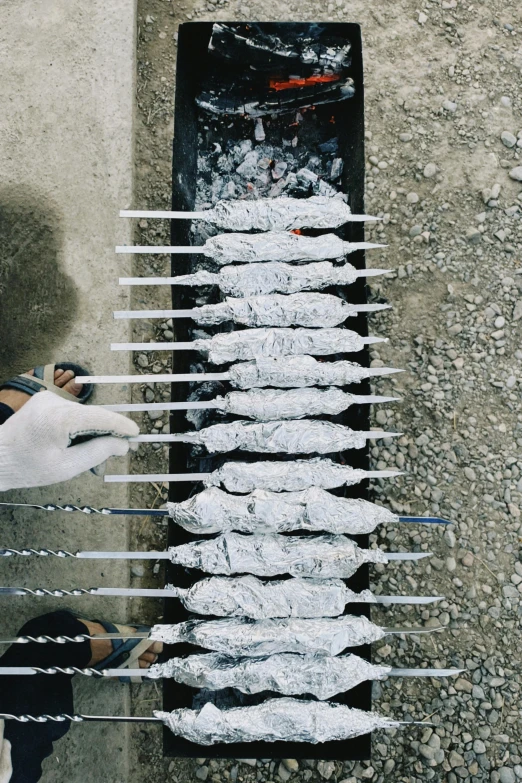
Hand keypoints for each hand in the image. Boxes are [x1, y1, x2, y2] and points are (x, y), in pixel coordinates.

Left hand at [0, 391, 138, 489]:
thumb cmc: (27, 467)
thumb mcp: (66, 467)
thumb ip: (97, 452)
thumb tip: (122, 445)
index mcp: (60, 418)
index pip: (101, 417)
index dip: (121, 426)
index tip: (135, 434)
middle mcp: (55, 402)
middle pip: (93, 417)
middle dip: (105, 436)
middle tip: (114, 456)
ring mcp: (49, 398)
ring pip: (83, 416)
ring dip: (91, 434)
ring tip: (90, 460)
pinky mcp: (44, 400)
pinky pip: (71, 413)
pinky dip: (78, 428)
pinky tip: (75, 446)